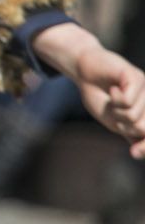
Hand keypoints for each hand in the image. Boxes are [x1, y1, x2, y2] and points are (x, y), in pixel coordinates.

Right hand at [33, 22, 144, 157]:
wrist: (84, 71)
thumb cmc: (100, 96)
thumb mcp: (115, 121)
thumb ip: (130, 134)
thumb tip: (137, 152)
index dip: (144, 147)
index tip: (133, 152)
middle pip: (142, 129)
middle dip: (123, 125)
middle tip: (114, 112)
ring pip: (133, 116)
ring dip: (116, 111)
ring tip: (112, 98)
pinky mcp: (137, 78)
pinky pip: (127, 101)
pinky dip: (114, 99)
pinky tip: (113, 89)